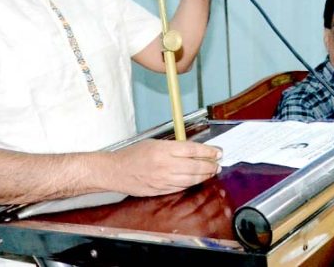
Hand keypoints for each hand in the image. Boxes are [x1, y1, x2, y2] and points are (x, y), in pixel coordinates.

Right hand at [107, 139, 221, 196]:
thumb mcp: (155, 143)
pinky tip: (198, 180)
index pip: (193, 150)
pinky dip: (192, 183)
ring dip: (204, 176)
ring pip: (191, 179)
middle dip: (210, 166)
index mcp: (164, 150)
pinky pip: (181, 187)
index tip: (218, 152)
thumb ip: (174, 146)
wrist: (116, 171)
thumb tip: (194, 150)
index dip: (208, 152)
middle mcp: (165, 165)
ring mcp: (163, 180)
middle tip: (218, 163)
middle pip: (195, 167)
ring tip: (212, 171)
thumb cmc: (133, 154)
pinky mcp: (160, 190)